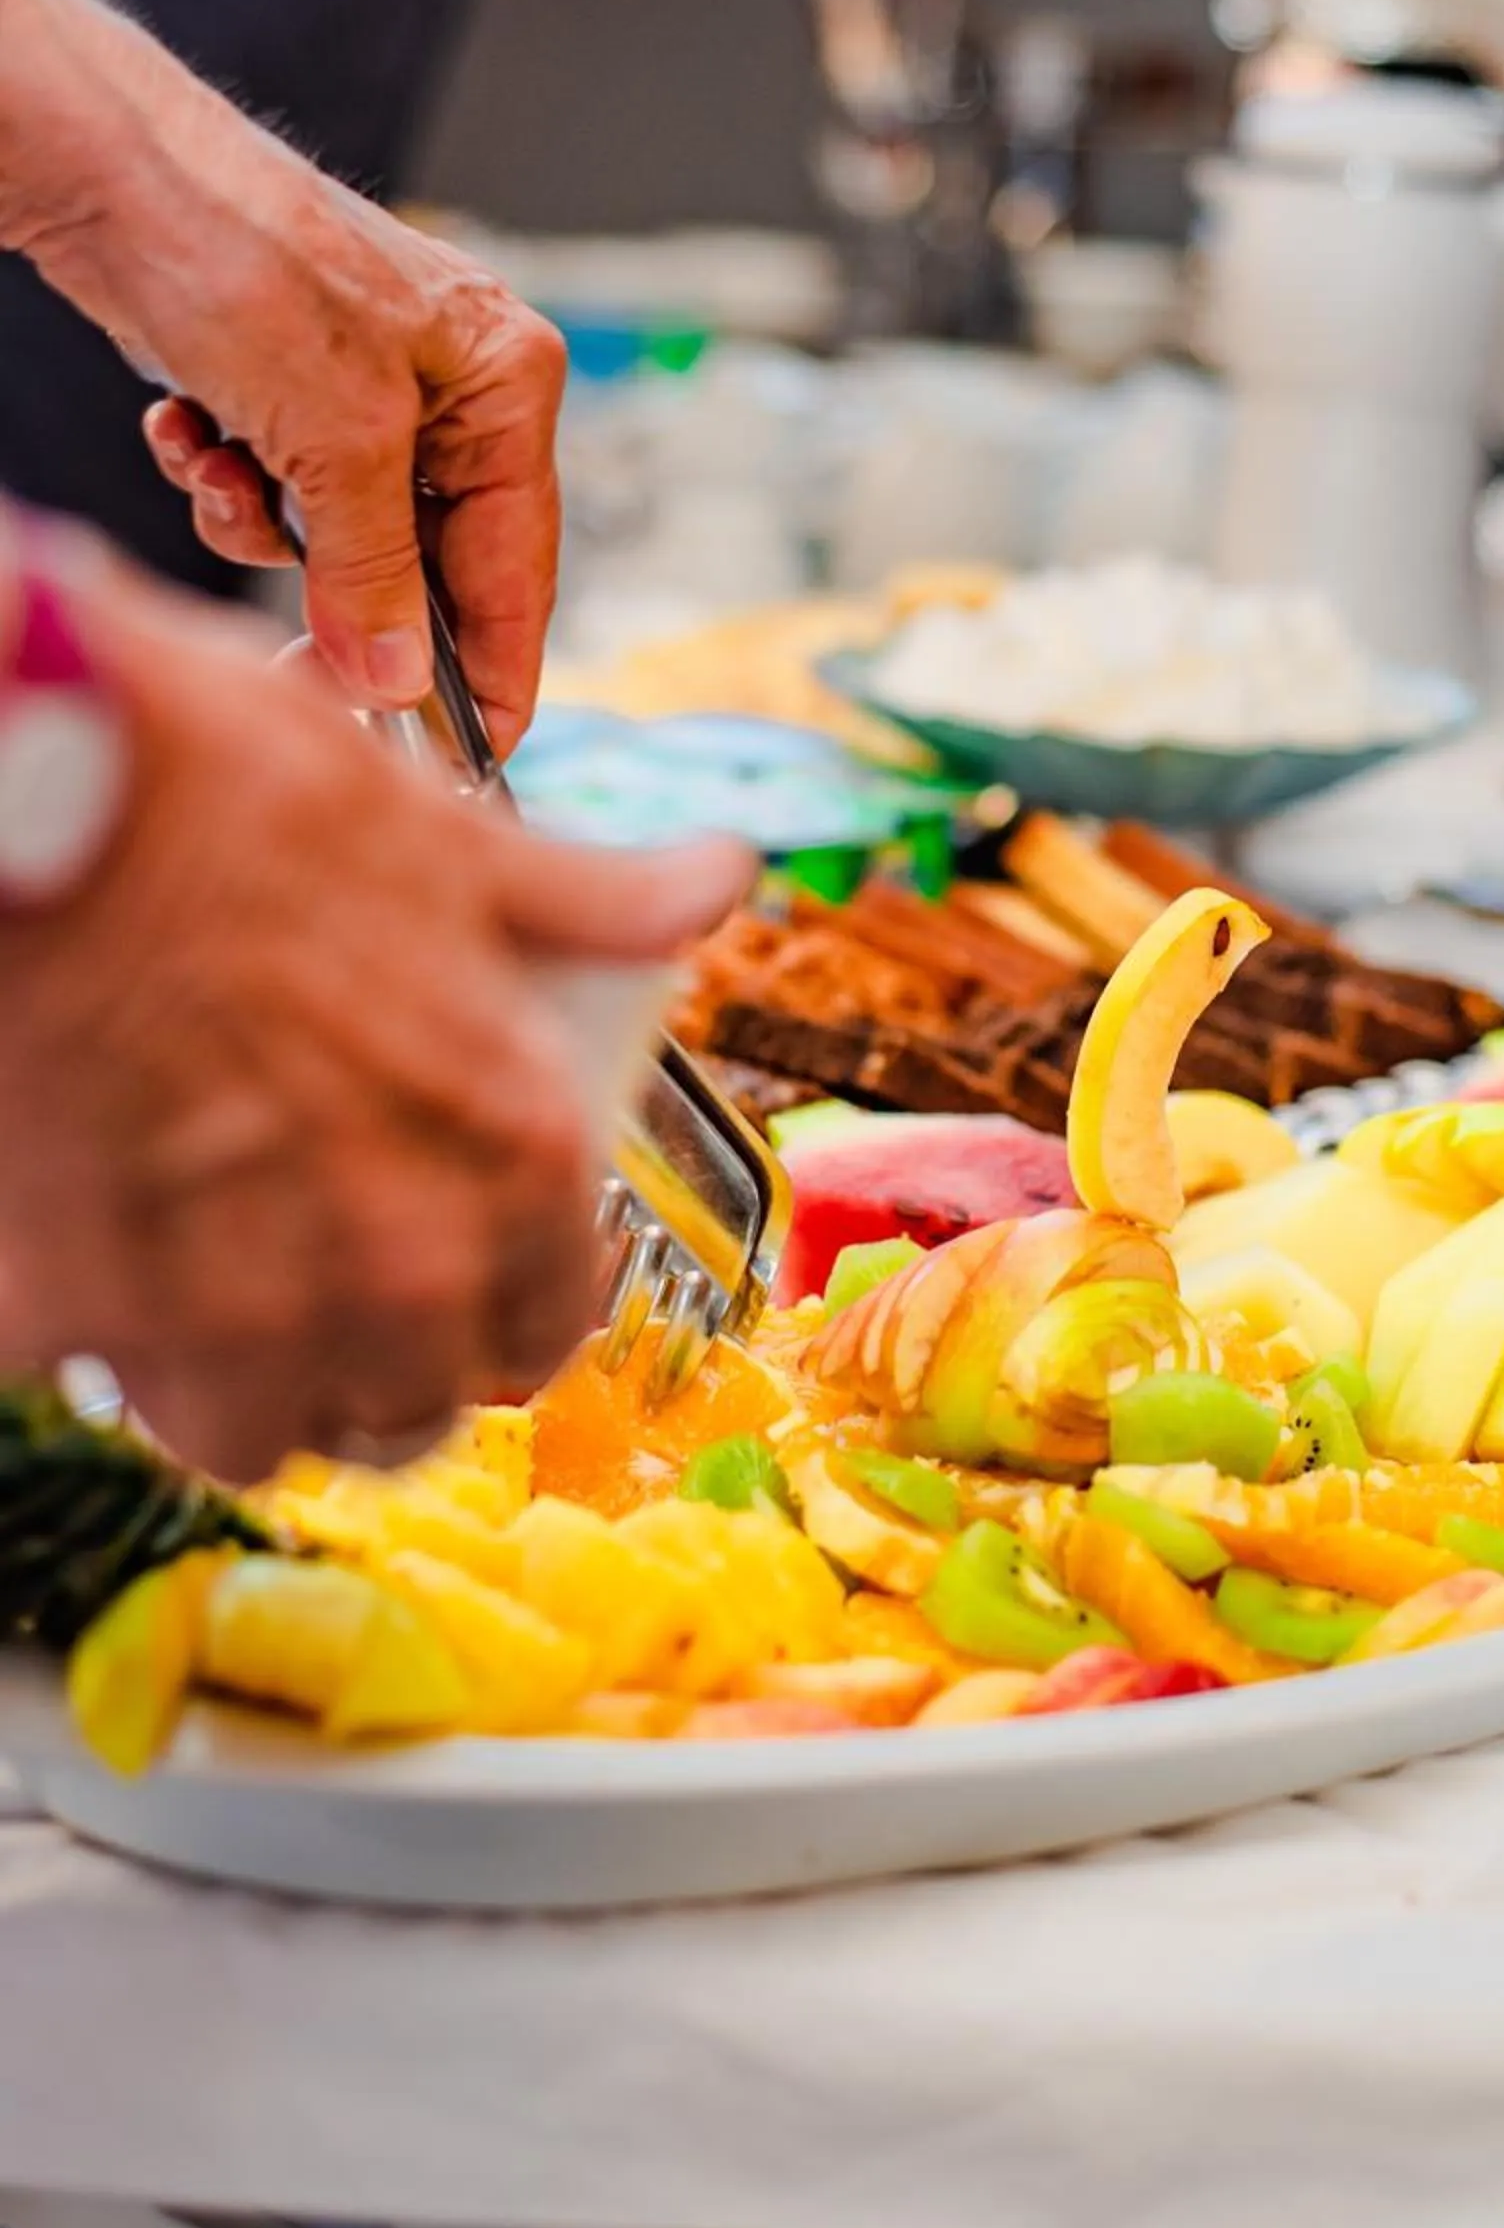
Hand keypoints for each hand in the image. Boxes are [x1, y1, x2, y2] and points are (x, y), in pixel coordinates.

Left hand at [0, 0, 564, 754]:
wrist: (106, 173)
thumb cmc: (246, 260)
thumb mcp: (332, 442)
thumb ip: (376, 574)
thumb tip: (396, 686)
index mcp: (505, 380)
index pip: (521, 561)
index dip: (492, 667)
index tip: (469, 759)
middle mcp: (451, 387)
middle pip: (425, 557)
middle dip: (345, 590)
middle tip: (299, 667)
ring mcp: (367, 391)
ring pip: (339, 534)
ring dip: (267, 530)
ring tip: (222, 474)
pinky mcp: (288, 392)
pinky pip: (279, 491)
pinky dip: (230, 482)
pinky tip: (192, 434)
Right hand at [0, 537, 754, 1480]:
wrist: (36, 793)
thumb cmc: (244, 794)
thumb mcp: (450, 839)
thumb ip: (589, 901)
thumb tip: (712, 881)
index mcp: (509, 1155)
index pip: (546, 1329)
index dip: (505, 1304)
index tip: (465, 1275)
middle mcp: (388, 1261)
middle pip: (407, 1410)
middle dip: (377, 1359)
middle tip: (329, 1277)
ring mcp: (222, 1310)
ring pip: (257, 1434)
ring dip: (246, 1378)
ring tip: (213, 1279)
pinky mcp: (64, 1313)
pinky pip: (99, 1380)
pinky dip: (97, 1332)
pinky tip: (92, 1237)